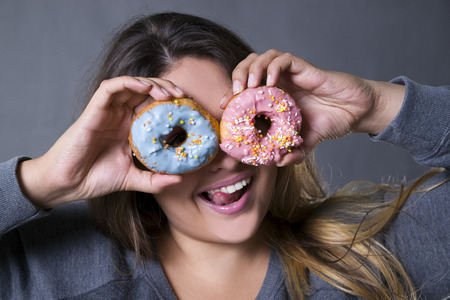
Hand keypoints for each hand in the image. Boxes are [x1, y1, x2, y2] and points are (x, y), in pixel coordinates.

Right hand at [18, 76, 183, 208]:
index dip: (171, 103)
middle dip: (166, 89)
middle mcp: (120, 115)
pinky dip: (128, 83)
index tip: (189, 108)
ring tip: (168, 93)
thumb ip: (154, 179)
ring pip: (131, 85)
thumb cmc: (96, 178)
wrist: (68, 184)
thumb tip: (178, 179)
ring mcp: (107, 111)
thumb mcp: (132, 179)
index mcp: (129, 127)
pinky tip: (144, 87)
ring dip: (151, 84)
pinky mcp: (93, 110)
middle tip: (183, 96)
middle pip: (145, 92)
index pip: (153, 106)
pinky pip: (110, 88)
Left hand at [225, 49, 404, 164]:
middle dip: (237, 76)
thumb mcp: (306, 143)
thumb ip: (292, 152)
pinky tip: (270, 82)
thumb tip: (277, 163)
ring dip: (251, 69)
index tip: (224, 107)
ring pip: (262, 57)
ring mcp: (290, 74)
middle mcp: (279, 82)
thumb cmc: (329, 122)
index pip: (246, 88)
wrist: (355, 112)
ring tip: (248, 87)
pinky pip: (283, 59)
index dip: (232, 94)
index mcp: (274, 97)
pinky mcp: (304, 68)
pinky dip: (272, 67)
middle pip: (249, 66)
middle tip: (235, 95)